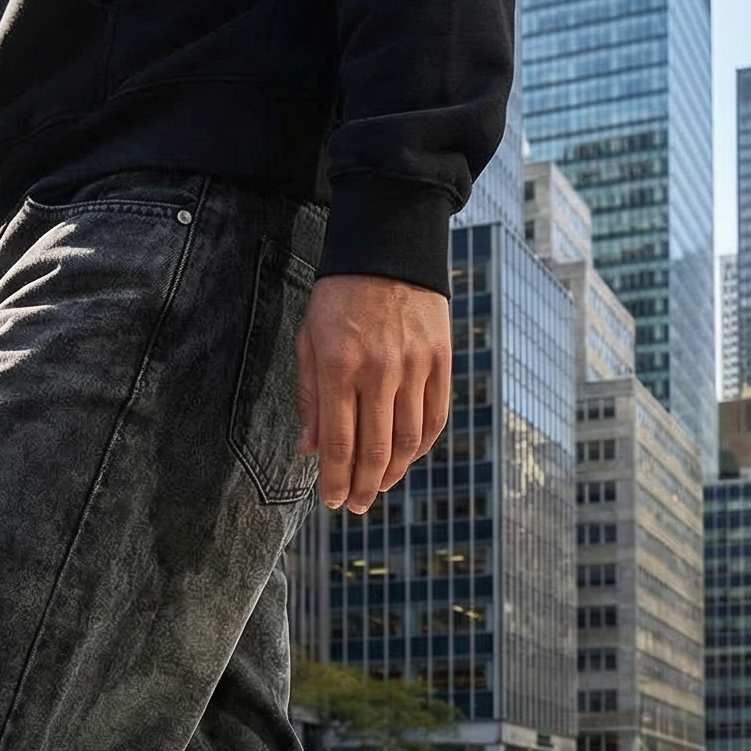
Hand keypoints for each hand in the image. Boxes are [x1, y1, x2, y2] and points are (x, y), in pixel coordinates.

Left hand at [296, 275, 451, 512]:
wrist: (390, 245)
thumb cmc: (340, 296)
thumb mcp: (310, 340)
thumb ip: (310, 397)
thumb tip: (310, 451)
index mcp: (339, 366)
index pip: (338, 442)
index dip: (335, 480)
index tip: (331, 502)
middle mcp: (379, 370)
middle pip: (375, 449)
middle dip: (363, 486)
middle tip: (354, 506)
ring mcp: (414, 366)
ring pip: (408, 440)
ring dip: (393, 473)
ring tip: (377, 487)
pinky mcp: (440, 359)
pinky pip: (434, 417)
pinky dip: (421, 446)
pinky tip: (406, 458)